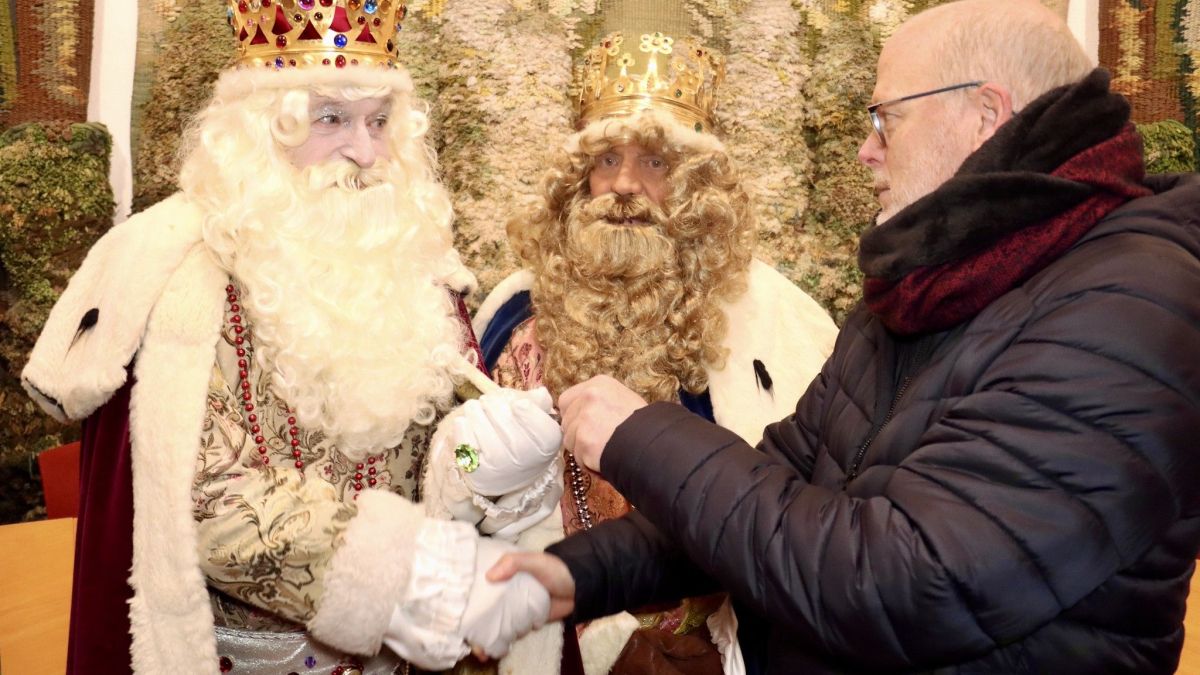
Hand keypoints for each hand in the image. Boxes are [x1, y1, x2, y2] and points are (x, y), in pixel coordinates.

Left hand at [444, 387, 562, 494]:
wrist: (509, 475)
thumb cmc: (525, 439)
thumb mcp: (539, 420)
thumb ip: (540, 403)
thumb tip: (539, 394)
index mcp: (547, 442)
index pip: (533, 417)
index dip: (524, 407)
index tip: (517, 404)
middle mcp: (525, 457)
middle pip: (503, 416)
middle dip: (492, 403)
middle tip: (488, 401)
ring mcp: (499, 465)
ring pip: (479, 422)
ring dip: (474, 410)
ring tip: (475, 408)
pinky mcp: (477, 470)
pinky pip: (463, 437)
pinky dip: (462, 425)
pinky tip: (467, 423)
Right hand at [461, 538, 551, 658]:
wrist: (579, 587)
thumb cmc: (554, 569)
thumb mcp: (533, 560)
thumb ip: (513, 563)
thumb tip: (489, 576)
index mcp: (502, 574)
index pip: (478, 584)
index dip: (465, 596)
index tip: (452, 608)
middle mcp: (503, 592)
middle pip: (482, 608)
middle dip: (471, 624)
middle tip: (463, 637)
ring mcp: (512, 609)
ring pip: (492, 624)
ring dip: (483, 638)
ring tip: (477, 650)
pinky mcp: (523, 622)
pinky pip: (507, 633)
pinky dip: (498, 643)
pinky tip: (490, 653)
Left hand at [558, 375, 647, 471]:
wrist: (655, 442)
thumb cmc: (644, 425)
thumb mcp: (623, 401)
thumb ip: (599, 404)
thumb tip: (579, 416)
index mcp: (598, 384)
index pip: (566, 400)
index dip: (574, 417)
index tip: (586, 427)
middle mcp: (589, 396)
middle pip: (566, 422)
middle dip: (577, 435)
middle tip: (599, 442)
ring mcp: (584, 418)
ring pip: (570, 441)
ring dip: (584, 451)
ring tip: (605, 451)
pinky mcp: (584, 440)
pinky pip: (578, 458)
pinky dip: (590, 464)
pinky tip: (605, 460)